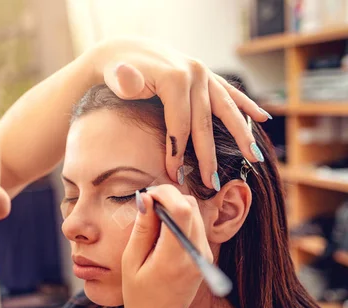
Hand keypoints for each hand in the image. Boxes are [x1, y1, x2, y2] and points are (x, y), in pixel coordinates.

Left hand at [84, 37, 269, 189]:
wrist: (125, 52)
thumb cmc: (118, 71)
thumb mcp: (117, 76)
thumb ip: (124, 81)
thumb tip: (126, 77)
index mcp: (175, 78)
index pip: (180, 124)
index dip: (177, 152)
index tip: (175, 176)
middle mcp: (195, 74)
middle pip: (205, 122)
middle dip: (208, 155)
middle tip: (212, 182)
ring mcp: (203, 73)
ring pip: (226, 108)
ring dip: (241, 134)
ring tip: (253, 157)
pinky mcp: (206, 74)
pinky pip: (229, 92)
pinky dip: (246, 105)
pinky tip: (262, 119)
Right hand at [121, 185, 212, 307]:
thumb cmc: (138, 294)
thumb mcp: (131, 260)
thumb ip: (142, 228)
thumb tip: (146, 198)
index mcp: (174, 257)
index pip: (181, 210)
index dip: (165, 194)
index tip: (146, 195)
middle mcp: (196, 255)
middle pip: (191, 207)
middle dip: (169, 196)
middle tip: (147, 202)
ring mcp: (204, 256)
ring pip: (195, 213)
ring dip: (175, 206)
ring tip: (152, 216)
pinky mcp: (205, 257)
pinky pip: (196, 226)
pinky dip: (181, 218)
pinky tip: (162, 228)